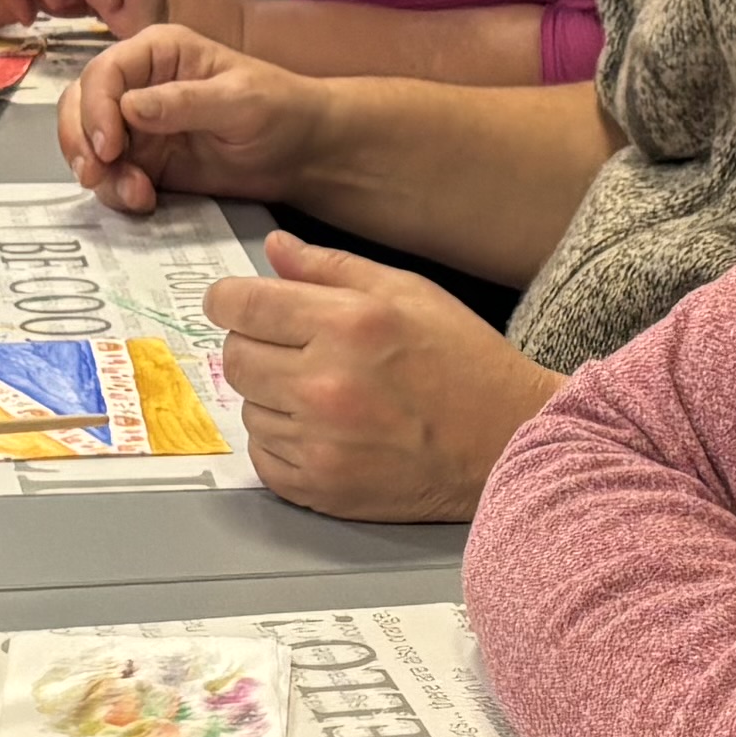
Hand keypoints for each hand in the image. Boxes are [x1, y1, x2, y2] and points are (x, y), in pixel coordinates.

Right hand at [61, 20, 309, 214]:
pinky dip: (116, 190)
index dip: (95, 108)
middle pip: (80, 105)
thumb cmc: (280, 109)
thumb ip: (184, 102)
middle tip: (97, 175)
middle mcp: (139, 83)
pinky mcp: (145, 160)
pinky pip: (111, 175)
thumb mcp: (238, 100)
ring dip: (100, 173)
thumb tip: (129, 107)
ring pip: (88, 144)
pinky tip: (144, 199)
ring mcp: (138, 124)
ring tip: (135, 194)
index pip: (105, 72)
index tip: (108, 146)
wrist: (302, 152)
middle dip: (81, 141)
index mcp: (159, 51)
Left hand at [205, 229, 560, 523]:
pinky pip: (262, 457)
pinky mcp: (321, 487)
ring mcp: (320, 442)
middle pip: (234, 357)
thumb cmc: (465, 363)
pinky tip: (323, 430)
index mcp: (347, 324)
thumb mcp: (409, 291)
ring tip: (325, 394)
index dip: (229, 299)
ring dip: (273, 397)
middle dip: (255, 346)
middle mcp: (325, 384)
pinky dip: (282, 442)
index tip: (235, 304)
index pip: (239, 305)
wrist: (506, 441)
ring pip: (247, 408)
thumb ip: (332, 268)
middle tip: (294, 350)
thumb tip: (275, 249)